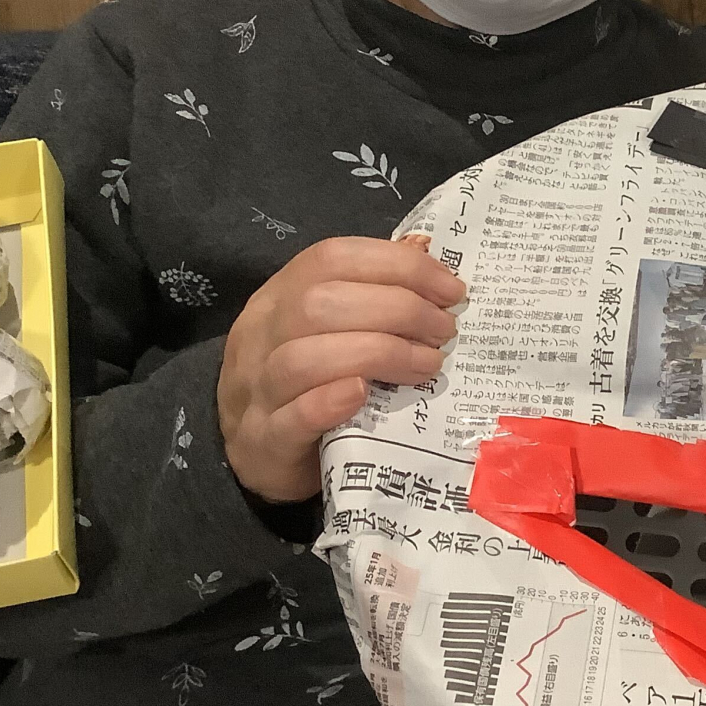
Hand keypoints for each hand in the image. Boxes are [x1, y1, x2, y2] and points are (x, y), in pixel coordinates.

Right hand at [218, 237, 462, 501]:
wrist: (263, 454)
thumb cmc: (310, 383)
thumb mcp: (336, 329)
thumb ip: (372, 292)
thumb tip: (424, 252)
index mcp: (280, 297)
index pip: (331, 259)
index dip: (397, 266)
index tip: (451, 290)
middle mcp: (260, 336)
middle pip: (318, 304)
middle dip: (398, 310)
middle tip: (445, 331)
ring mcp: (254, 390)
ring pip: (302, 359)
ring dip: (378, 355)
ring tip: (428, 365)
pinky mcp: (262, 442)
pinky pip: (291, 417)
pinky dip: (329, 402)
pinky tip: (366, 394)